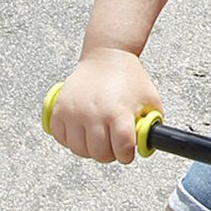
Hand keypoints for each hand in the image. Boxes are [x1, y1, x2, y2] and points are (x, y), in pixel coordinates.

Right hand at [46, 48, 162, 164]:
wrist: (106, 55)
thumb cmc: (128, 76)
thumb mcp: (150, 100)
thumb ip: (151, 124)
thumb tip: (148, 144)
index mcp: (118, 113)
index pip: (122, 149)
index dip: (126, 155)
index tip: (126, 154)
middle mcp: (94, 113)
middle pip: (100, 153)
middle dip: (109, 154)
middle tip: (113, 146)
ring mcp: (74, 112)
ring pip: (79, 149)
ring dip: (90, 149)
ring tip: (98, 140)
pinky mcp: (59, 109)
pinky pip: (61, 137)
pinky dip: (70, 140)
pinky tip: (81, 133)